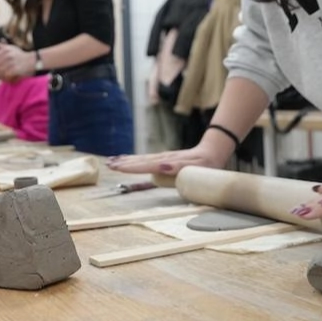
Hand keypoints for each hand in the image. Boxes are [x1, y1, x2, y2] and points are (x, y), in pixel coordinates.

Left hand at [0, 43, 34, 77]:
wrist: (33, 61)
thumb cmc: (21, 54)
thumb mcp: (11, 48)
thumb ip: (2, 45)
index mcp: (6, 50)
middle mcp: (8, 55)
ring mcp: (12, 62)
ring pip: (0, 71)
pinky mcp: (16, 69)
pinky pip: (7, 75)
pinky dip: (5, 78)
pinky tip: (4, 79)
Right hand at [106, 141, 229, 176]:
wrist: (213, 152)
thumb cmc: (207, 164)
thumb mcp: (197, 167)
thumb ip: (179, 168)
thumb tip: (161, 166)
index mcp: (170, 163)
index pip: (147, 165)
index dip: (132, 167)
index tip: (119, 167)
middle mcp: (164, 159)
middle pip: (141, 161)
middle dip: (124, 163)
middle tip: (108, 165)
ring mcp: (163, 157)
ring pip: (141, 159)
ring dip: (126, 161)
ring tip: (111, 162)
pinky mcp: (163, 159)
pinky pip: (145, 160)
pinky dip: (134, 160)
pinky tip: (125, 160)